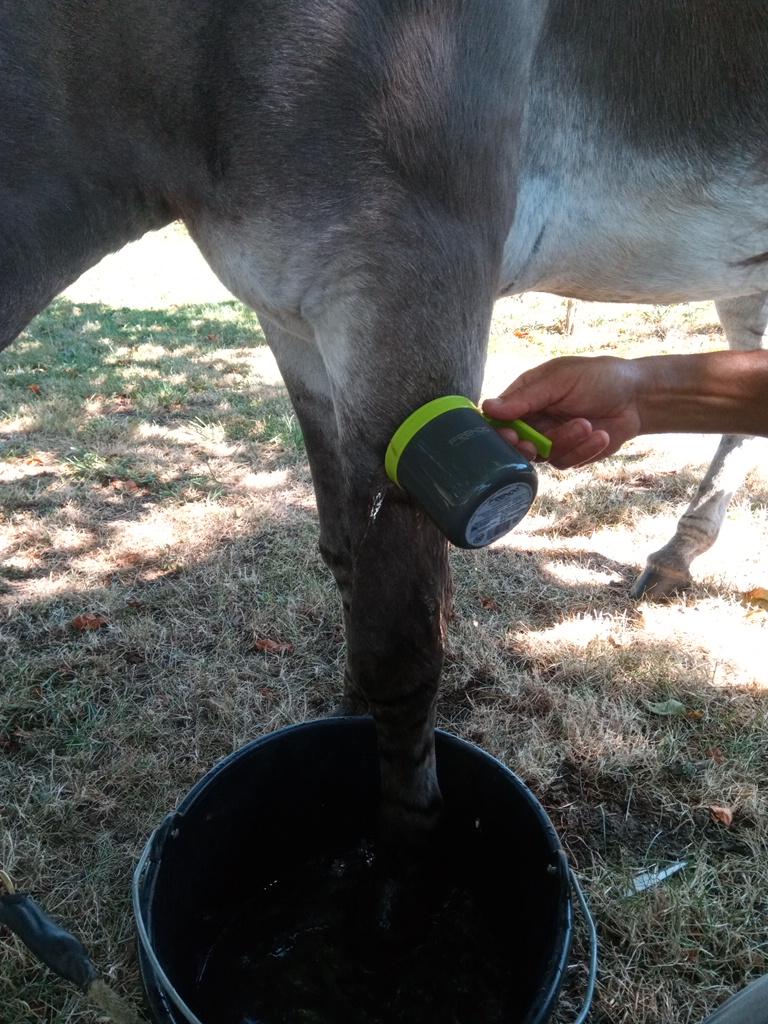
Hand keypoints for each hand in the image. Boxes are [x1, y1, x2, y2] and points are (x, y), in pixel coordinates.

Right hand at [483, 355, 645, 468]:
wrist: (637, 397)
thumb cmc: (598, 378)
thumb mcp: (560, 381)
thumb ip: (525, 397)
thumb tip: (487, 408)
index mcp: (525, 396)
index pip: (498, 417)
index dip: (499, 431)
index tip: (512, 436)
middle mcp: (534, 420)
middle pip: (514, 443)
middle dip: (527, 445)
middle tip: (536, 444)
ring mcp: (550, 439)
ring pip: (542, 456)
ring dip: (566, 442)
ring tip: (589, 425)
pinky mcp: (570, 454)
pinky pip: (565, 462)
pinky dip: (583, 450)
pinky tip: (601, 435)